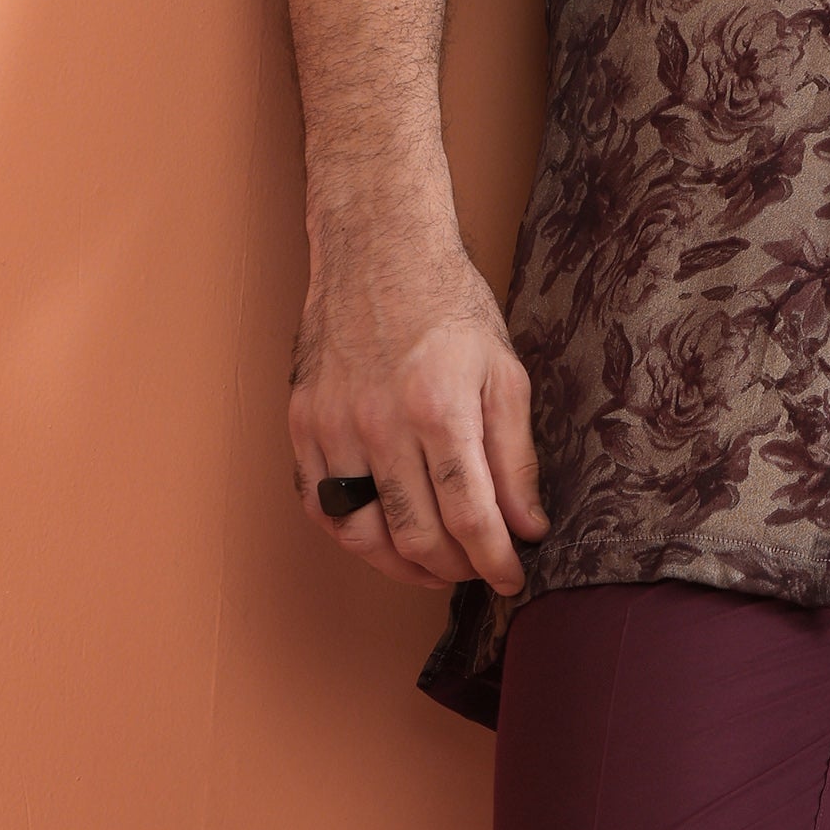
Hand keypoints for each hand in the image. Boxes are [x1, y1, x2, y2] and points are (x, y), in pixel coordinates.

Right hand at [289, 228, 550, 595]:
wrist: (379, 251)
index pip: (471, 516)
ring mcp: (333, 426)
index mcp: (439, 408)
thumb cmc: (449, 307)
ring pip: (362, 534)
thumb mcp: (504, 372)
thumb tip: (528, 525)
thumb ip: (515, 456)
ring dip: (402, 567)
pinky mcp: (302, 424)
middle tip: (480, 569)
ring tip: (436, 567)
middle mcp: (379, 424)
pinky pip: (319, 506)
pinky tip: (384, 536)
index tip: (512, 578)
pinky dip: (352, 535)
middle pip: (416, 536)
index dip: (496, 561)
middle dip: (456, 570)